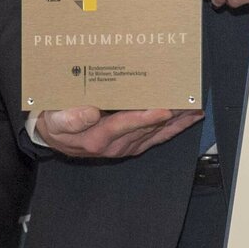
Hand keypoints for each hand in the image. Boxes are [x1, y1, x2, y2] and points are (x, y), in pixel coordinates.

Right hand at [36, 105, 200, 158]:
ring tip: (195, 106)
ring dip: (177, 121)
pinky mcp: (132, 146)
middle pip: (147, 128)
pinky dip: (175, 129)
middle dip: (170, 115)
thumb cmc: (55, 122)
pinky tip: (189, 119)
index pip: (124, 125)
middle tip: (188, 101)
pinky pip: (157, 138)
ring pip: (156, 133)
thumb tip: (91, 113)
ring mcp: (126, 147)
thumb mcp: (55, 119)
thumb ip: (70, 118)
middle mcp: (115, 145)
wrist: (54, 138)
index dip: (145, 118)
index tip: (163, 110)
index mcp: (97, 137)